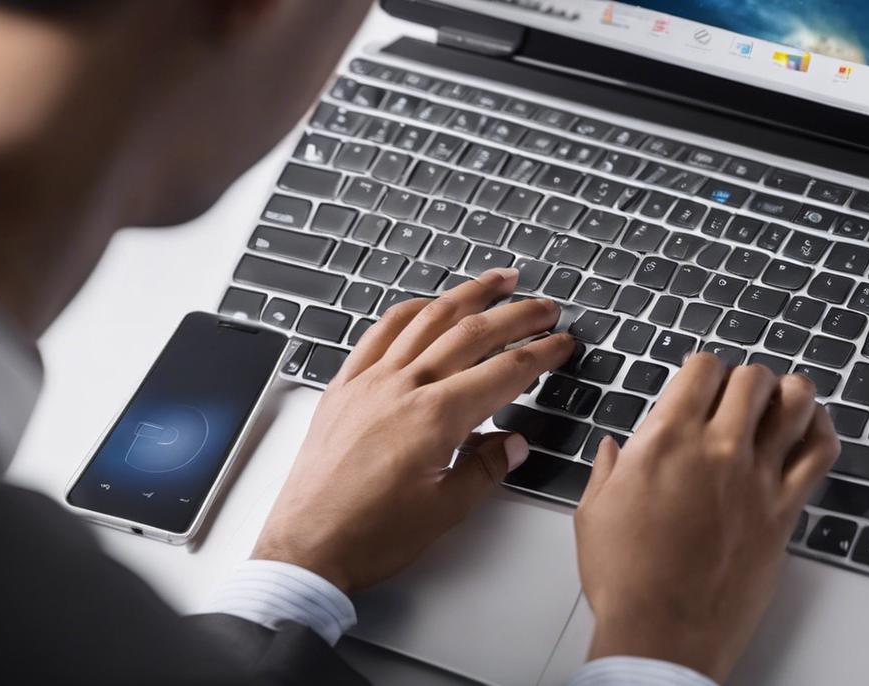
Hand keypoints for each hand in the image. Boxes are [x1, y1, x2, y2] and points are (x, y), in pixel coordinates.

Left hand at [253, 268, 575, 593]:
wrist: (305, 548)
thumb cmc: (369, 536)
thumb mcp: (445, 511)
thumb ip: (485, 469)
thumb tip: (512, 443)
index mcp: (435, 418)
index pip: (504, 373)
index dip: (541, 354)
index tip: (562, 342)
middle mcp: (402, 388)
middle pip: (471, 334)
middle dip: (516, 315)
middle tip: (545, 306)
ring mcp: (369, 382)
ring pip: (427, 319)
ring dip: (467, 294)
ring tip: (498, 281)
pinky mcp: (344, 387)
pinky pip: (379, 333)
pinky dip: (410, 312)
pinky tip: (427, 305)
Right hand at [574, 356, 839, 680]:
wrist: (663, 632)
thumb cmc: (626, 578)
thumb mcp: (594, 512)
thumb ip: (608, 469)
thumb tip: (614, 449)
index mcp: (666, 439)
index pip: (703, 368)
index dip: (702, 369)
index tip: (699, 383)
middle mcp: (718, 448)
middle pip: (752, 377)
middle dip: (743, 380)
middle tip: (735, 398)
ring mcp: (757, 478)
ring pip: (795, 402)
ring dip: (787, 393)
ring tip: (777, 403)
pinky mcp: (784, 510)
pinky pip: (820, 453)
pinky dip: (820, 429)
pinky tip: (809, 429)